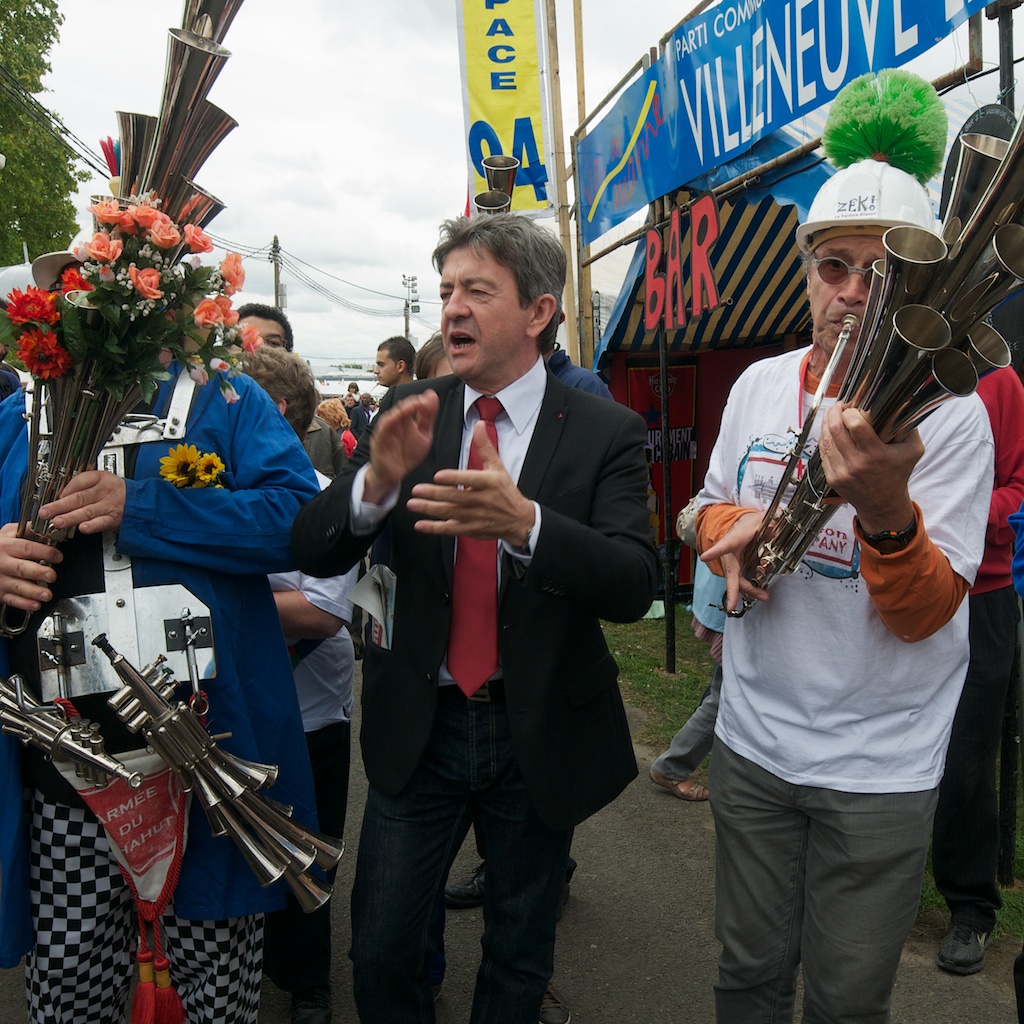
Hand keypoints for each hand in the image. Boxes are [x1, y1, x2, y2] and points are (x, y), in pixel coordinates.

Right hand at [0, 522, 61, 612]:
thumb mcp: (6, 534)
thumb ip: (25, 530)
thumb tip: (46, 526)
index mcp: (6, 546)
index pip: (27, 548)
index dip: (44, 552)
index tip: (58, 556)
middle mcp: (2, 563)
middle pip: (22, 568)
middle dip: (38, 572)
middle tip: (51, 575)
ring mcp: (0, 579)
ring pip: (17, 586)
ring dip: (33, 592)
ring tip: (46, 594)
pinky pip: (11, 600)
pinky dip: (24, 603)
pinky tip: (35, 604)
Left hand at [39, 470, 126, 535]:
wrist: (140, 501)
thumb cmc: (116, 491)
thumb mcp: (101, 480)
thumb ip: (81, 485)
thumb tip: (59, 495)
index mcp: (100, 478)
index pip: (80, 481)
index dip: (65, 489)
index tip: (54, 496)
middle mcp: (104, 491)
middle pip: (79, 498)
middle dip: (60, 506)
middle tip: (45, 512)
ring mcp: (109, 505)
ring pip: (87, 511)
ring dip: (71, 517)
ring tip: (57, 522)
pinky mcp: (114, 518)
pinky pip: (102, 522)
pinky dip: (93, 525)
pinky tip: (83, 528)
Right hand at [363, 390, 438, 502]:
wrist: (394, 475)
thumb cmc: (407, 454)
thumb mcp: (424, 435)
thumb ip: (427, 417)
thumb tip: (432, 396)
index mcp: (405, 420)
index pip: (412, 406)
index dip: (420, 401)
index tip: (430, 398)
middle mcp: (394, 424)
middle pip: (400, 409)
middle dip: (411, 404)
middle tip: (422, 401)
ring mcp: (385, 432)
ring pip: (390, 418)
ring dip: (399, 411)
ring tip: (410, 407)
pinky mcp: (378, 443)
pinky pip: (381, 433)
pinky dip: (386, 426)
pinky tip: (393, 419)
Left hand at [406, 421, 535, 545]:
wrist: (519, 520)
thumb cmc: (506, 491)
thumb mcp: (498, 467)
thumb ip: (485, 446)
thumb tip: (478, 425)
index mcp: (489, 483)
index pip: (470, 480)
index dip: (454, 478)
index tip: (438, 476)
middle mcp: (482, 500)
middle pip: (455, 497)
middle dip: (434, 494)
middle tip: (416, 490)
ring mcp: (475, 516)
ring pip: (450, 513)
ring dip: (430, 509)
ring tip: (413, 504)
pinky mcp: (471, 529)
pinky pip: (451, 529)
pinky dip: (435, 528)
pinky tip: (420, 525)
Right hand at [700, 511, 766, 613]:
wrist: (742, 527)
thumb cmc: (750, 525)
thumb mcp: (764, 519)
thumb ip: (774, 523)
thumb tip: (782, 526)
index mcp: (734, 538)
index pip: (724, 544)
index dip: (715, 551)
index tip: (705, 556)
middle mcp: (729, 554)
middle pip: (730, 573)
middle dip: (732, 590)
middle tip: (732, 604)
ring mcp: (732, 564)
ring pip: (737, 581)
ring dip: (749, 590)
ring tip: (764, 595)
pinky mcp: (737, 570)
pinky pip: (742, 583)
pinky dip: (752, 589)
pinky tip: (762, 593)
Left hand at [818, 404, 920, 533]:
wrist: (883, 504)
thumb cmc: (898, 474)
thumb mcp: (913, 450)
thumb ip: (910, 427)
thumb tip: (904, 403)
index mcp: (876, 455)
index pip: (855, 426)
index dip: (850, 412)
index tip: (853, 406)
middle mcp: (856, 464)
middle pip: (835, 429)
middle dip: (834, 412)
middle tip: (839, 405)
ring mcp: (841, 472)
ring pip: (825, 439)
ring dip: (826, 423)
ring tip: (833, 415)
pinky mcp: (831, 478)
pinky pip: (823, 452)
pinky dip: (824, 438)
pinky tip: (829, 430)